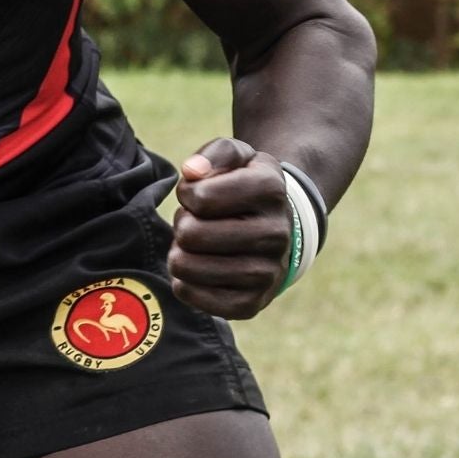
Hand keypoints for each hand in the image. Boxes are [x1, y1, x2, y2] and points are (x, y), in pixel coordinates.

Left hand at [167, 137, 290, 319]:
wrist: (279, 225)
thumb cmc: (244, 184)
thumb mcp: (236, 155)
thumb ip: (213, 153)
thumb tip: (191, 172)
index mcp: (270, 189)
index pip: (200, 197)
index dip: (187, 193)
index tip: (198, 194)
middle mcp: (276, 233)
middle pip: (191, 234)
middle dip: (182, 223)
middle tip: (194, 221)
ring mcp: (268, 272)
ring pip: (189, 267)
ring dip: (179, 253)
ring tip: (195, 244)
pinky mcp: (253, 304)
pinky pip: (199, 301)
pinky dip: (184, 284)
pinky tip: (194, 268)